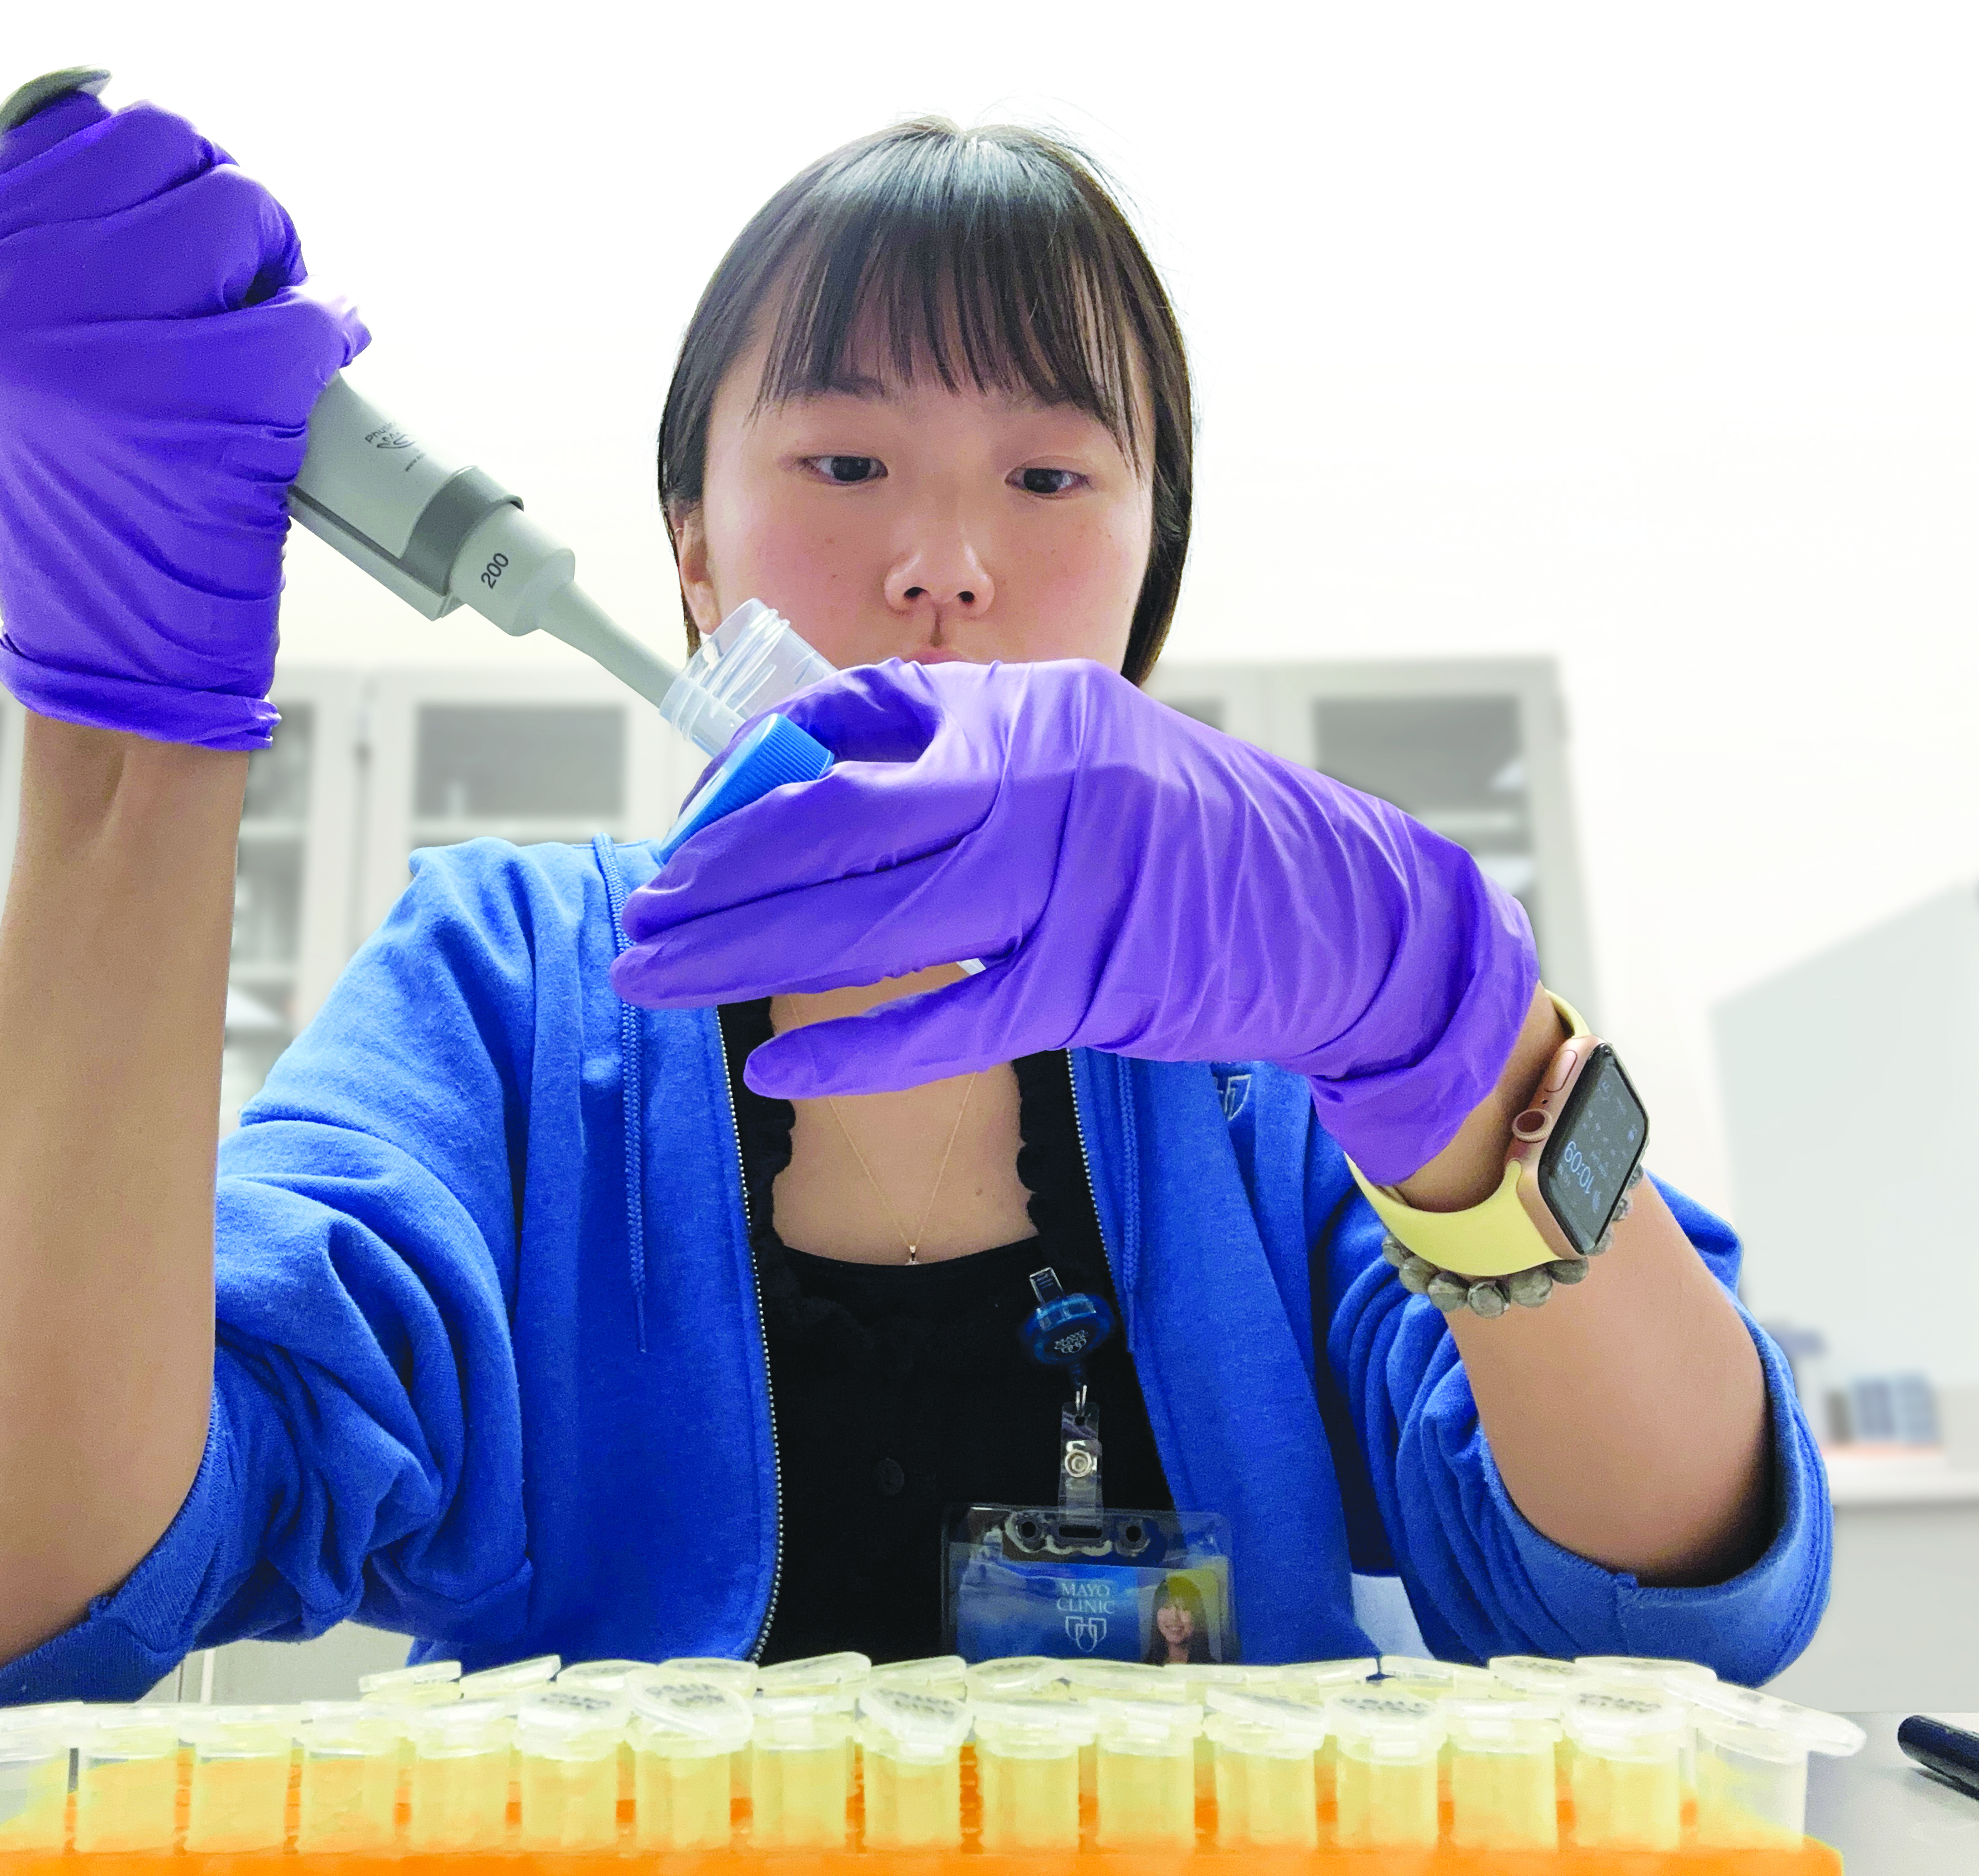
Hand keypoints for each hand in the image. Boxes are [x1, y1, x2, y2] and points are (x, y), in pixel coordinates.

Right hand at [0, 64, 366, 749]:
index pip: (71, 125)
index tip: (167, 233)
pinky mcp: (201, 398)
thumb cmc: (69, 494)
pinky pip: (305, 313)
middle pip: (170, 149)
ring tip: (270, 335)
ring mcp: (104, 350)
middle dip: (226, 207)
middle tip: (238, 280)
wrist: (111, 649)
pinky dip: (329, 339)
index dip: (149, 172)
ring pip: (244, 214)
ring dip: (283, 268)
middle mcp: (11, 301)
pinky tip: (306, 385)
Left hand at [610, 657, 1537, 1182]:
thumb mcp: (1075, 743)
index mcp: (1022, 712)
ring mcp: (1067, 883)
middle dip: (714, 879)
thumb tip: (799, 770)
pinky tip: (775, 1061)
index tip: (687, 839)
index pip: (844, 729)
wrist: (1338, 906)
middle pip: (831, 828)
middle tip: (640, 921)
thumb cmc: (1186, 829)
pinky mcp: (1091, 981)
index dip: (744, 787)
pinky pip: (944, 1020)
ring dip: (744, 957)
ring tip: (657, 977)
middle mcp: (1037, 782)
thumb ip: (951, 747)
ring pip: (869, 923)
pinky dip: (853, 1046)